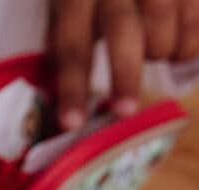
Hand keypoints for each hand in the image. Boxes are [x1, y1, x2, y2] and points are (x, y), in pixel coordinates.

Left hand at [52, 0, 198, 130]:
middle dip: (124, 75)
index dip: (72, 86)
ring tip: (156, 52)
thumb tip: (58, 107)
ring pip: (161, 24)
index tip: (72, 123)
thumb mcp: (71, 8)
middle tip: (126, 110)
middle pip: (121, 29)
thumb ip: (64, 47)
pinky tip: (178, 45)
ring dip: (161, 51)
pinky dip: (187, 44)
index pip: (71, 44)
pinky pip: (194, 21)